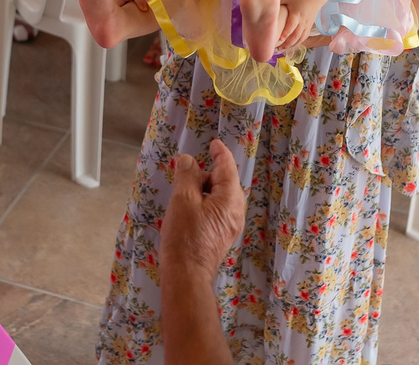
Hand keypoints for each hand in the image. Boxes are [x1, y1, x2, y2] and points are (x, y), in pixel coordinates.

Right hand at [162, 140, 244, 275]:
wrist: (186, 275)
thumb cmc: (184, 236)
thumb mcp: (182, 200)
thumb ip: (187, 175)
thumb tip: (189, 160)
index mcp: (230, 199)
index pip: (228, 168)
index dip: (220, 153)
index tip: (214, 144)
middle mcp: (236, 211)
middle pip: (225, 182)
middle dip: (208, 175)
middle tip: (187, 175)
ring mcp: (231, 225)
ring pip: (220, 197)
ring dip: (204, 190)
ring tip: (184, 195)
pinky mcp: (222, 236)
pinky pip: (218, 210)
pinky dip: (206, 203)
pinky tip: (189, 210)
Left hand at [279, 0, 319, 50]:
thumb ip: (278, 1)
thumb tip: (266, 6)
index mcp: (296, 14)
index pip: (291, 25)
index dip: (286, 33)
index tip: (279, 39)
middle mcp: (302, 21)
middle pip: (296, 35)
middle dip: (287, 43)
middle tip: (278, 48)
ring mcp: (307, 25)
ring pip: (300, 38)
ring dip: (292, 45)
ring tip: (283, 49)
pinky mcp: (309, 27)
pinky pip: (304, 37)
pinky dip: (298, 42)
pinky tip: (291, 45)